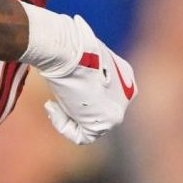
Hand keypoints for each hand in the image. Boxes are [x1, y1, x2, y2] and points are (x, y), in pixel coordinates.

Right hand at [19, 5, 136, 143]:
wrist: (70, 50)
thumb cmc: (69, 46)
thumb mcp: (79, 57)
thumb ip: (82, 71)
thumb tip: (63, 66)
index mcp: (124, 75)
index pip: (102, 97)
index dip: (78, 98)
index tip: (63, 89)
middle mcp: (128, 93)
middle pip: (97, 113)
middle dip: (74, 110)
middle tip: (56, 101)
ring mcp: (120, 107)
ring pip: (90, 126)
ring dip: (67, 117)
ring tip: (54, 103)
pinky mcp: (110, 121)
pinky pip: (82, 136)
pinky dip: (63, 125)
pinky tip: (54, 108)